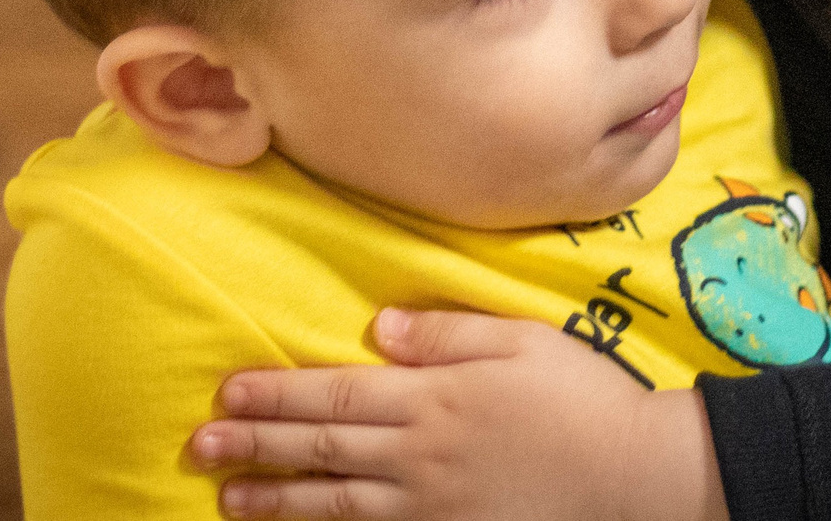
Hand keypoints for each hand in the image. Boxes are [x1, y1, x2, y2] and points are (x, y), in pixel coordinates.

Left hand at [189, 308, 726, 520]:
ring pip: (337, 503)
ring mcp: (432, 505)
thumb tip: (380, 327)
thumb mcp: (521, 340)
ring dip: (277, 499)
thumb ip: (448, 331)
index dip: (278, 394)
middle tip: (199, 447)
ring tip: (228, 497)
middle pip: (323, 450)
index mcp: (436, 396)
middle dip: (257, 447)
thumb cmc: (582, 398)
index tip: (227, 392)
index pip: (337, 394)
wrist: (631, 476)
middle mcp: (422, 454)